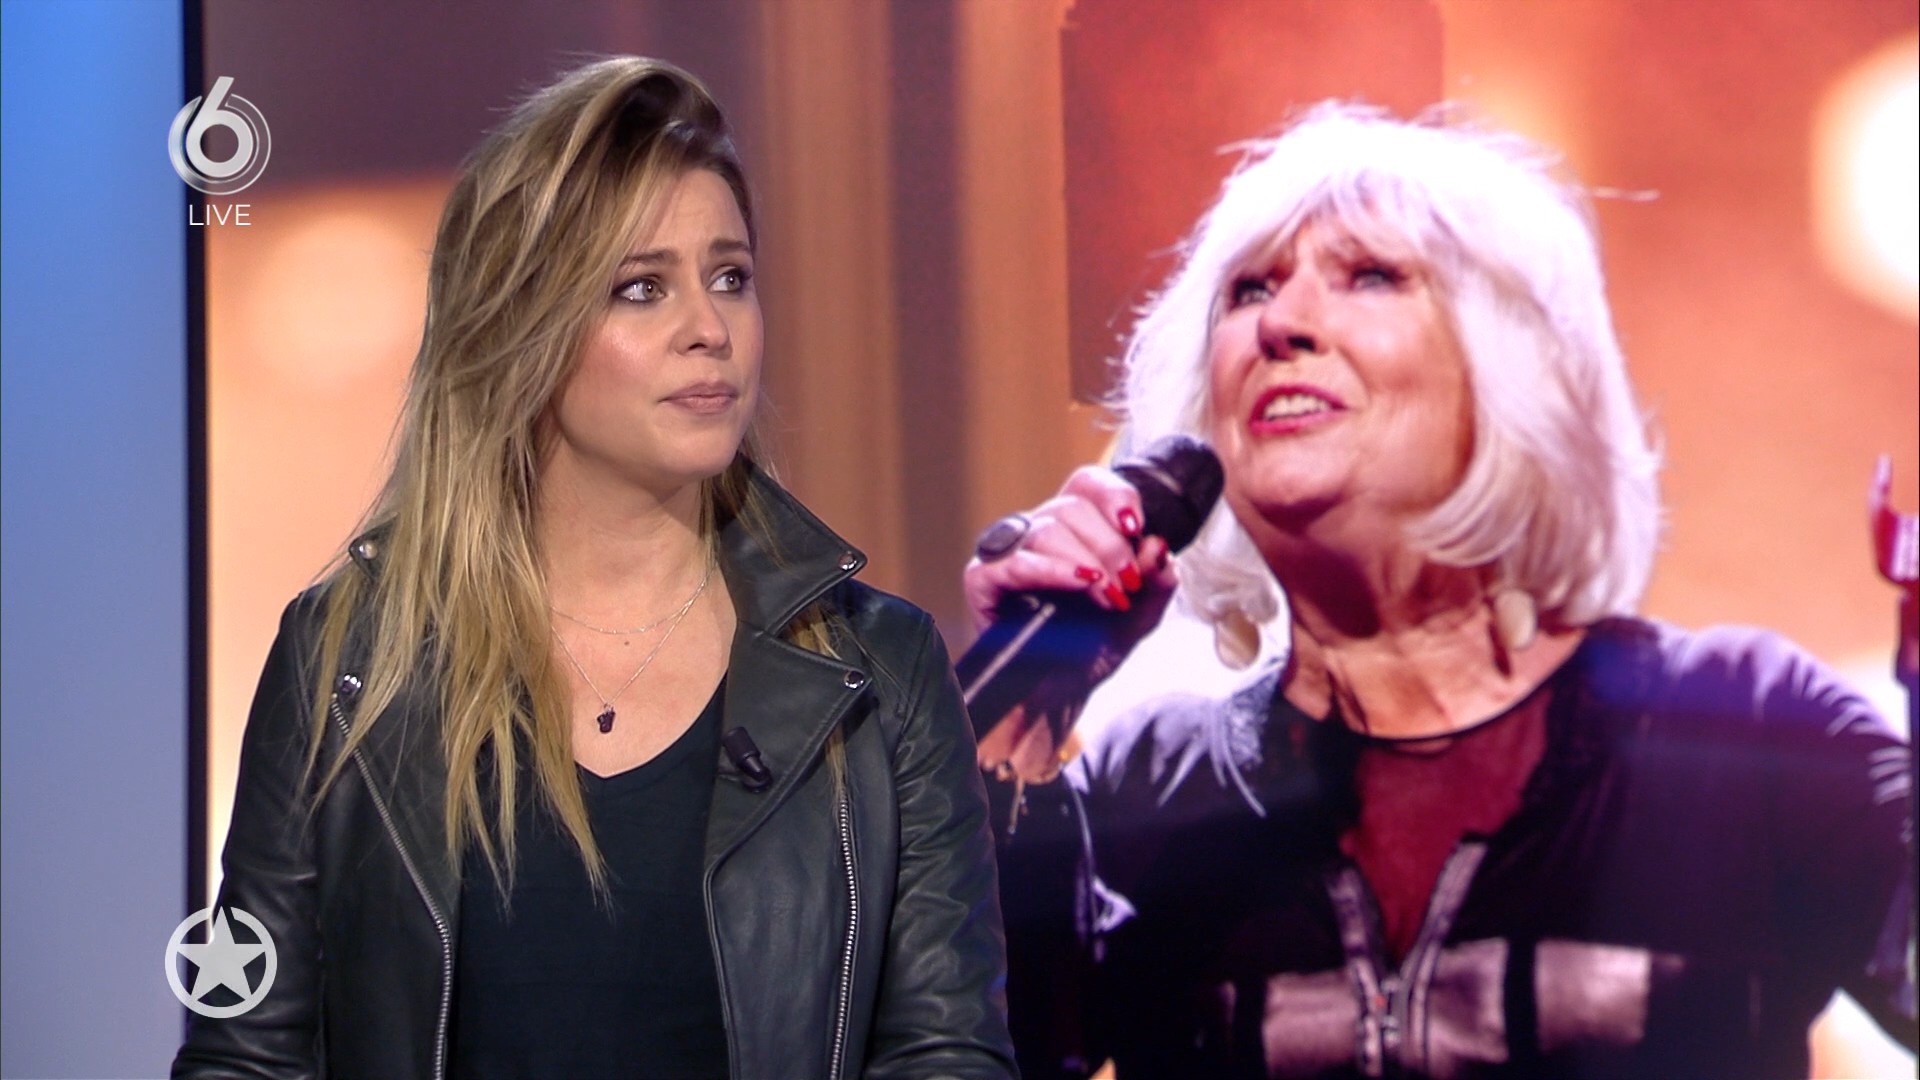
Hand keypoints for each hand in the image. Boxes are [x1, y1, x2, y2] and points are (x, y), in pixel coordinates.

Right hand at [964, 465, 1178, 632]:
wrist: (1058, 697)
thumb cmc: (1091, 650)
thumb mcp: (1140, 615)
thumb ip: (1158, 581)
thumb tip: (1158, 545)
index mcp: (1074, 530)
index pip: (1089, 485)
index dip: (1114, 495)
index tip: (1137, 526)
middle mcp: (1038, 533)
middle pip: (1071, 506)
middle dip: (1110, 544)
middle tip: (1129, 584)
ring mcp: (1008, 554)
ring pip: (1047, 529)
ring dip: (1088, 560)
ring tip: (1109, 596)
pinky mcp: (984, 580)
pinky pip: (1014, 561)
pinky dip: (1053, 570)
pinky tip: (1081, 583)